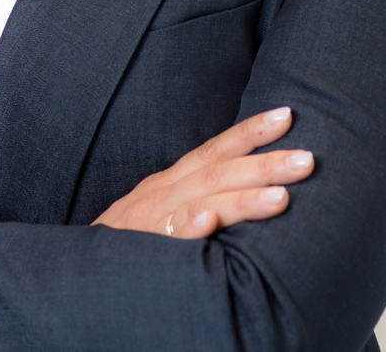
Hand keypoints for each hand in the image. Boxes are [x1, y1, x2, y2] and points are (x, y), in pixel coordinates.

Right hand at [91, 106, 313, 238]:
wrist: (78, 269)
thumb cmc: (132, 238)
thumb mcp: (163, 207)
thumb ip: (199, 194)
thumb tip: (256, 185)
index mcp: (171, 181)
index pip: (215, 149)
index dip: (250, 132)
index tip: (287, 115)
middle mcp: (162, 194)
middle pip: (218, 172)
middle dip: (264, 164)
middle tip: (307, 160)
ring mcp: (150, 221)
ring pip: (200, 203)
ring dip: (241, 199)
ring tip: (281, 197)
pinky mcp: (139, 252)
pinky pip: (165, 240)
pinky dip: (186, 229)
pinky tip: (208, 223)